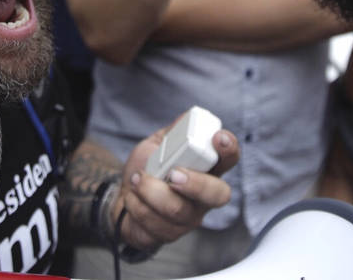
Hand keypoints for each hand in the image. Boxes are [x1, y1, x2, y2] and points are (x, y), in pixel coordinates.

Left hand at [112, 121, 239, 251]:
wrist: (123, 196)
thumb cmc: (147, 169)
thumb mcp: (157, 145)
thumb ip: (173, 134)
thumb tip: (189, 117)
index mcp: (206, 168)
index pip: (229, 159)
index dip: (229, 149)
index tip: (218, 138)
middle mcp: (204, 196)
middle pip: (217, 195)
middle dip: (195, 183)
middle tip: (173, 174)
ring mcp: (188, 217)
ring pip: (178, 210)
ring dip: (150, 191)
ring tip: (137, 180)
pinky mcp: (169, 234)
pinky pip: (155, 223)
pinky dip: (138, 205)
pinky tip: (132, 197)